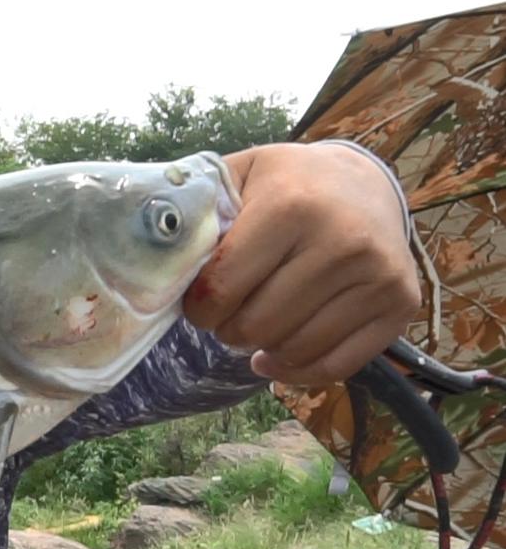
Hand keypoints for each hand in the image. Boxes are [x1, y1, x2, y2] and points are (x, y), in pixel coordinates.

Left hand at [183, 142, 421, 385]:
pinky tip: (275, 355)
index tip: (198, 301)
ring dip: (260, 347)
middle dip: (227, 328)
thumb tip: (147, 250)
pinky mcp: (400, 305)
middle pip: (255, 326)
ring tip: (253, 325)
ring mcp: (378, 276)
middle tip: (226, 314)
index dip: (197, 308)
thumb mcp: (238, 176)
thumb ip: (195, 210)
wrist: (366, 183)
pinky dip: (295, 371)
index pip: (220, 290)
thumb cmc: (287, 184)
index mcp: (291, 207)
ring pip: (292, 349)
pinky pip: (335, 367)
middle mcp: (342, 242)